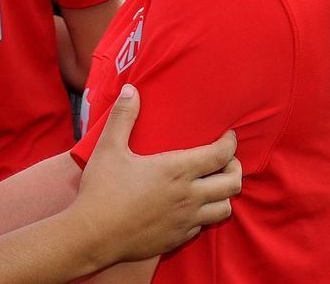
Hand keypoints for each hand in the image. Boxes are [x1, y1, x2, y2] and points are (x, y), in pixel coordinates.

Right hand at [72, 85, 240, 265]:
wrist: (94, 235)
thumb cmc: (102, 190)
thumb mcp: (108, 147)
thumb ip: (123, 117)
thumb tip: (131, 90)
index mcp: (176, 171)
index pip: (219, 155)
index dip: (230, 143)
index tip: (229, 135)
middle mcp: (188, 197)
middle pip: (232, 184)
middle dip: (235, 168)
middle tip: (226, 160)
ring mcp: (185, 221)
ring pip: (224, 208)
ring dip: (224, 194)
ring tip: (213, 184)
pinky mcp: (177, 238)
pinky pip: (203, 225)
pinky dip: (205, 213)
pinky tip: (190, 207)